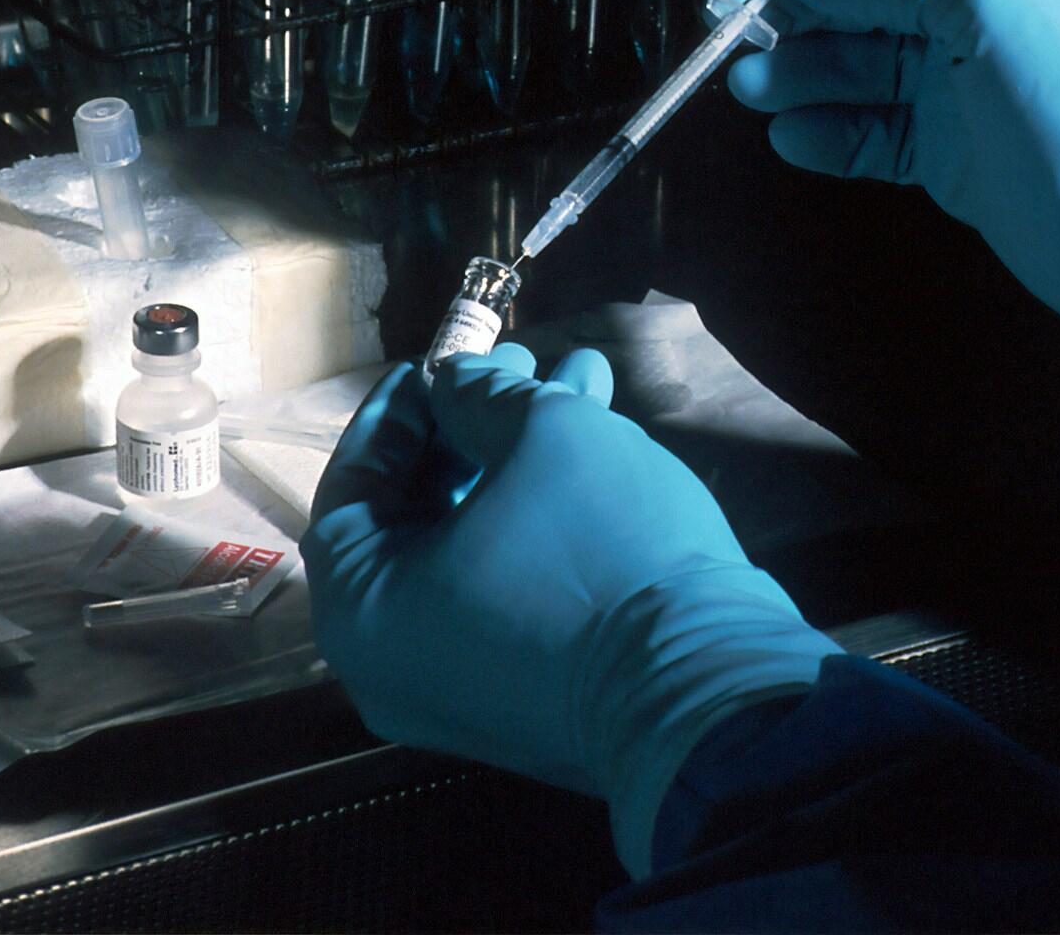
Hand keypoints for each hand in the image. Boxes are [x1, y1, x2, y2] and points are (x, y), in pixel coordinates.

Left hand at [302, 346, 840, 877]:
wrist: (707, 691)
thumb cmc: (599, 551)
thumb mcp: (543, 434)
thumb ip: (480, 394)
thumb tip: (456, 384)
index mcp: (363, 613)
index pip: (352, 488)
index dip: (397, 413)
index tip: (438, 360)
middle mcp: (395, 665)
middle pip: (419, 515)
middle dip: (476, 425)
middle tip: (521, 361)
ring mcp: (462, 690)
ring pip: (478, 543)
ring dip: (524, 457)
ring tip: (584, 376)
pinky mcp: (529, 698)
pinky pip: (511, 589)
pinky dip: (542, 518)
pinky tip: (604, 441)